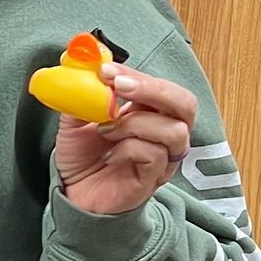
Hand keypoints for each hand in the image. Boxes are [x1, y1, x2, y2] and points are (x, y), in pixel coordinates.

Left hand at [55, 64, 197, 218]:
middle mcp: (163, 134)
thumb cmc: (83, 158)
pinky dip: (128, 148)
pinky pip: (155, 156)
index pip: (160, 86)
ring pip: (175, 131)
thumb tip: (79, 65)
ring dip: (136, 123)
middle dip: (154, 89)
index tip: (106, 70)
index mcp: (149, 113)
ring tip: (106, 130)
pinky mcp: (153, 180)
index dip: (136, 74)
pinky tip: (109, 155)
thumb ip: (81, 93)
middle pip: (186, 104)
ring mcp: (163, 159)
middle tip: (119, 87)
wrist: (75, 196)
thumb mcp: (75, 120)